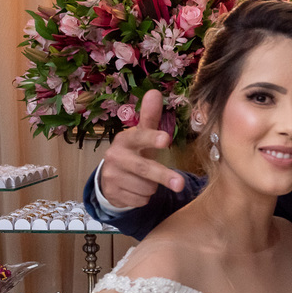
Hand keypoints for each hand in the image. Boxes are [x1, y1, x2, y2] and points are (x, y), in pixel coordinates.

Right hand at [99, 89, 185, 207]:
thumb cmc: (134, 152)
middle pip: (144, 168)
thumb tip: (154, 92)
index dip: (152, 138)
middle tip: (181, 184)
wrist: (111, 177)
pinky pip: (139, 200)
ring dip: (152, 187)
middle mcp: (114, 157)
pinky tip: (137, 189)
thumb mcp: (142, 136)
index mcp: (124, 140)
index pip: (140, 137)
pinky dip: (144, 198)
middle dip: (163, 176)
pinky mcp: (112, 193)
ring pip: (145, 187)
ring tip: (147, 179)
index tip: (166, 139)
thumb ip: (150, 117)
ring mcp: (111, 176)